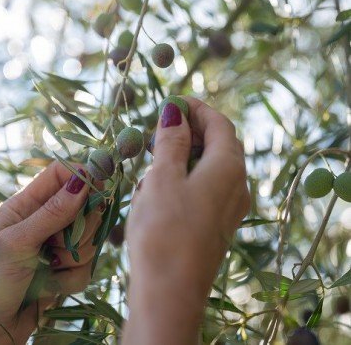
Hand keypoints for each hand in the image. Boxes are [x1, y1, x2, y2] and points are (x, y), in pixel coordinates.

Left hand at [0, 162, 101, 343]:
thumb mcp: (17, 242)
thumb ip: (52, 212)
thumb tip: (83, 182)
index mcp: (27, 205)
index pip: (59, 174)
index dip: (82, 175)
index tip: (101, 185)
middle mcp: (45, 221)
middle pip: (85, 206)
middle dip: (79, 228)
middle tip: (57, 244)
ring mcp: (59, 245)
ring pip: (91, 238)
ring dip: (73, 257)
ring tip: (47, 268)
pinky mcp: (68, 268)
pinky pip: (88, 266)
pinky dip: (71, 279)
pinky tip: (50, 286)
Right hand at [123, 97, 249, 344]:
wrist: (170, 293)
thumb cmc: (164, 230)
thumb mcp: (163, 178)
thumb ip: (172, 141)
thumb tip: (175, 111)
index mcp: (229, 167)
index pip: (220, 124)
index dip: (198, 108)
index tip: (174, 101)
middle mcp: (237, 185)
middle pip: (220, 144)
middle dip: (192, 130)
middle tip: (161, 128)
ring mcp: (230, 207)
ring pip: (212, 167)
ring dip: (187, 155)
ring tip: (156, 157)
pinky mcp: (218, 224)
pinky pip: (206, 189)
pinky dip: (187, 177)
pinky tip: (162, 187)